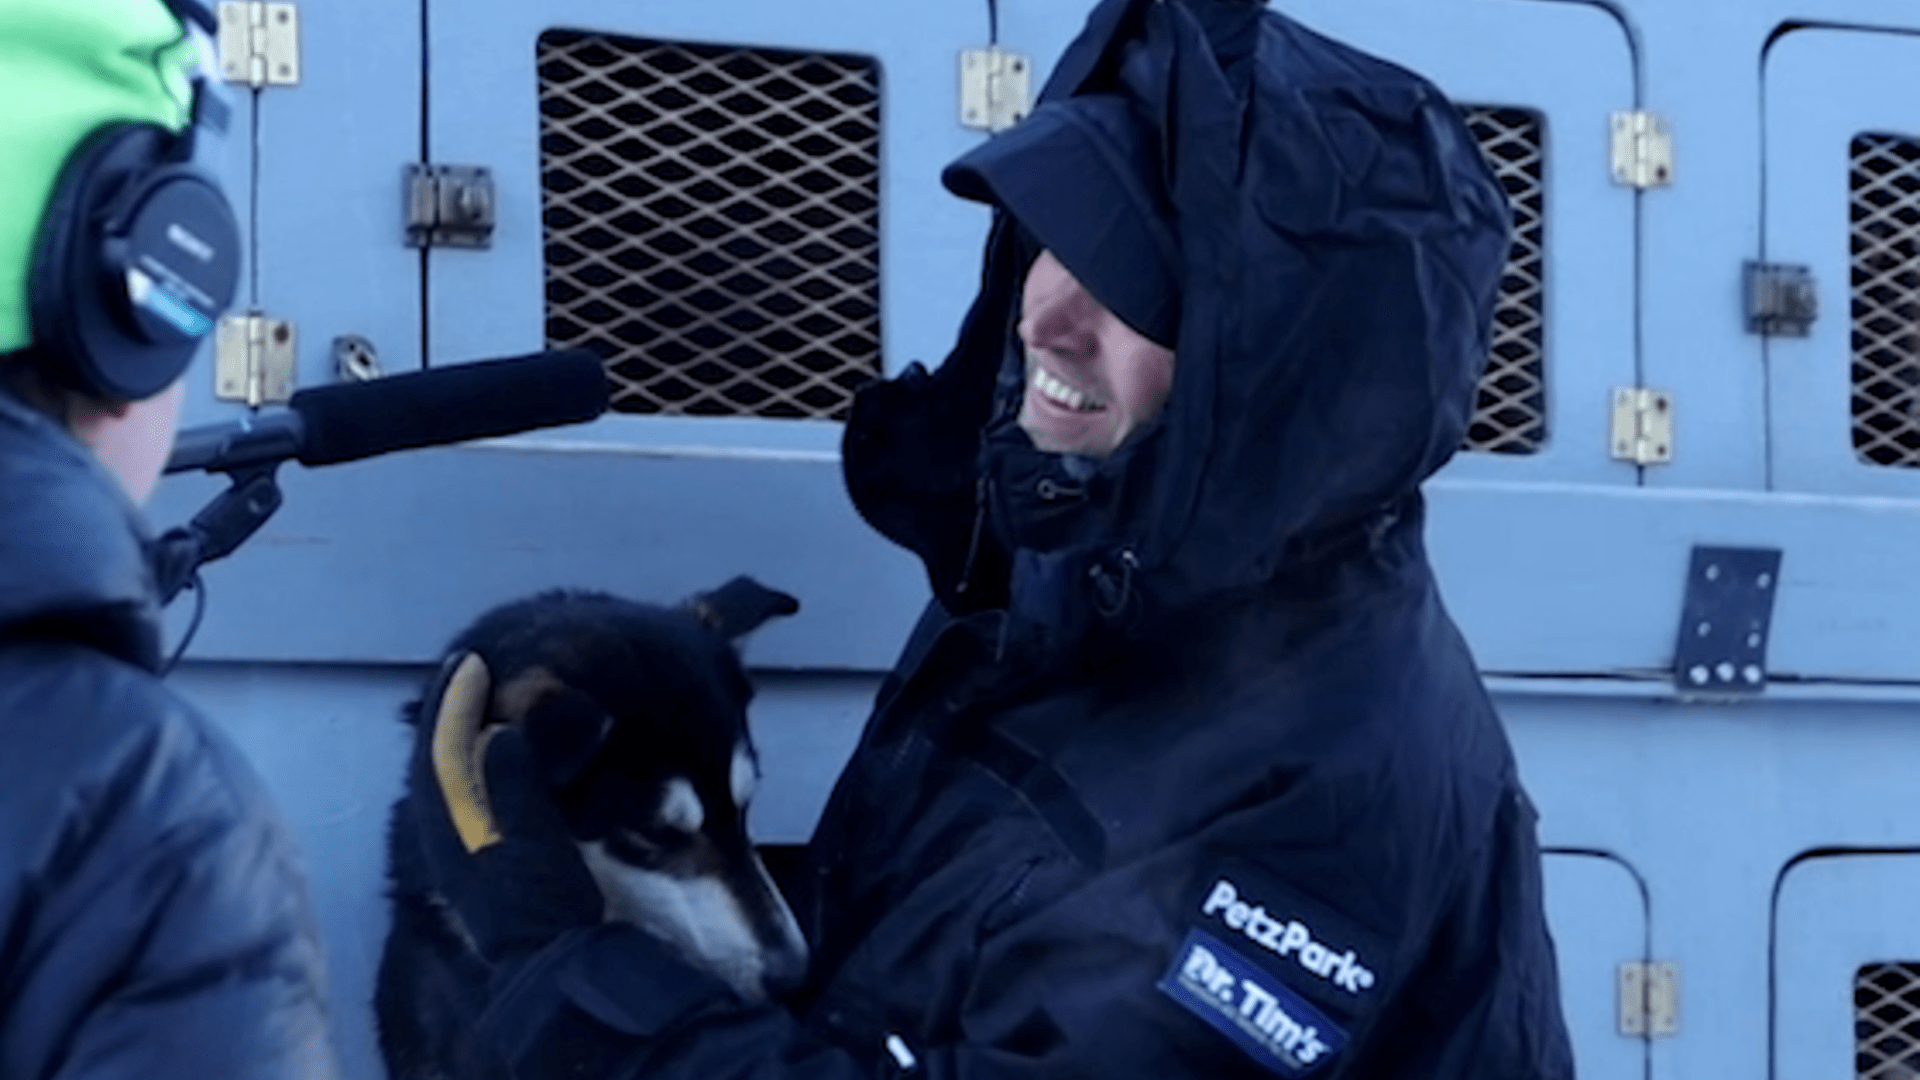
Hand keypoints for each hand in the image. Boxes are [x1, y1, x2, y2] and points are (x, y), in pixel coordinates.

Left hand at [412, 652, 602, 963]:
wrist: (551, 970)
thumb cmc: (544, 905)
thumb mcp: (532, 843)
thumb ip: (511, 787)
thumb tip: (495, 731)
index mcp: (450, 827)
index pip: (439, 748)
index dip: (451, 702)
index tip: (465, 659)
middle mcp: (445, 837)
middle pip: (435, 761)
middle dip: (447, 714)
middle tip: (465, 670)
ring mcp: (464, 854)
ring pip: (449, 780)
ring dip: (459, 738)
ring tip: (479, 704)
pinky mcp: (485, 867)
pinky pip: (467, 800)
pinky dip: (475, 768)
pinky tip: (494, 763)